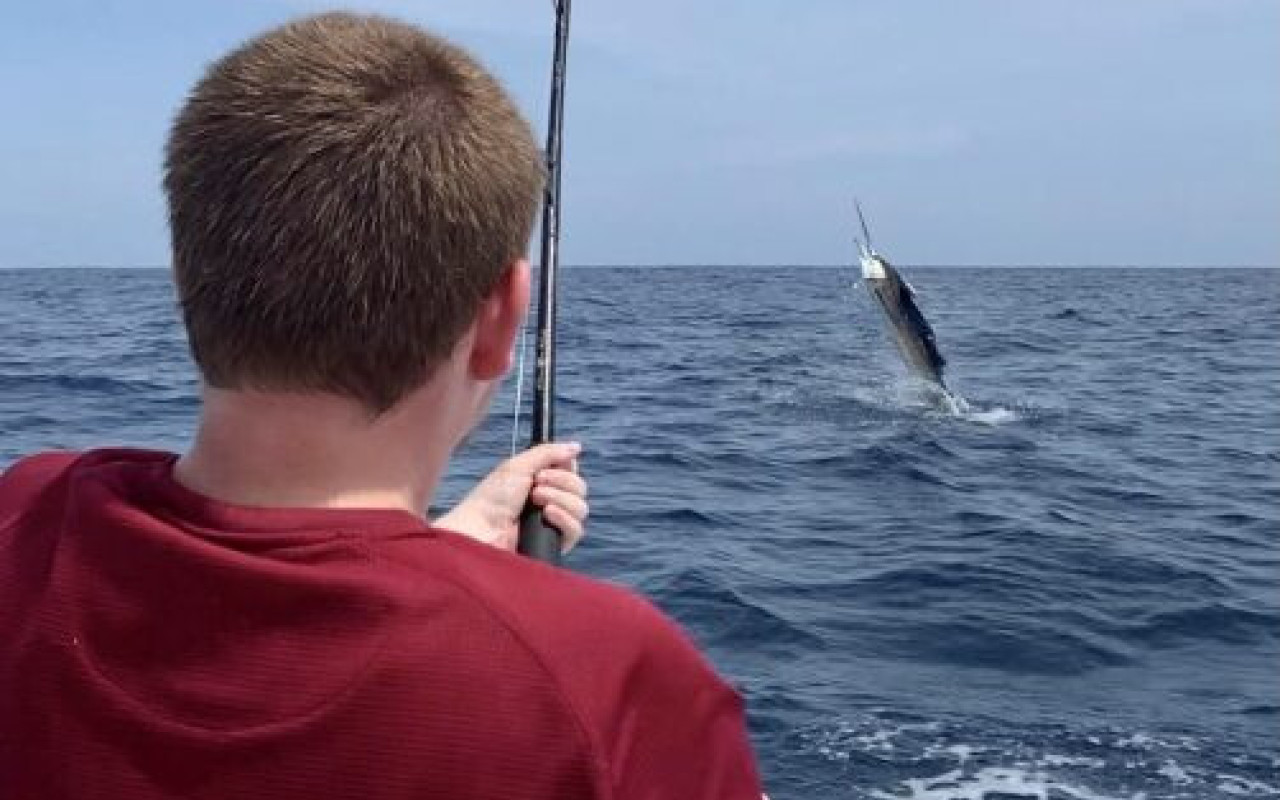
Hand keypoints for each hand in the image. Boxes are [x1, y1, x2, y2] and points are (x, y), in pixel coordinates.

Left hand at [435, 442, 586, 553]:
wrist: (481, 528)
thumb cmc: (492, 497)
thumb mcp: (518, 466)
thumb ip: (548, 453)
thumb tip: (576, 446)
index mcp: (542, 484)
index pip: (571, 473)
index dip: (566, 468)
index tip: (549, 466)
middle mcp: (551, 503)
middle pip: (579, 488)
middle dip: (561, 481)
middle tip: (536, 483)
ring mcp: (553, 524)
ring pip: (580, 508)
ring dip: (560, 498)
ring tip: (535, 499)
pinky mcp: (554, 544)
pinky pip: (576, 530)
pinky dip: (564, 518)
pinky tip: (547, 514)